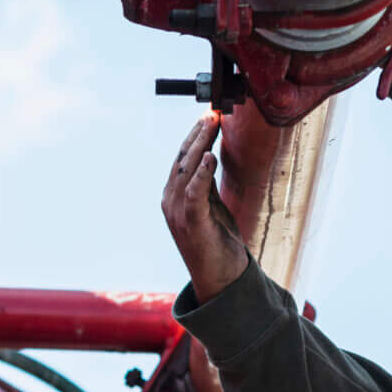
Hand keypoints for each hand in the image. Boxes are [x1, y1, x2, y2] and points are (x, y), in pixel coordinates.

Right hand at [162, 114, 250, 295]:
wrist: (221, 279)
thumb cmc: (217, 242)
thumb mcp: (211, 206)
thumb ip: (207, 184)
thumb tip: (209, 156)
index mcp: (174, 196)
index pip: (182, 158)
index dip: (194, 135)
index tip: (209, 115)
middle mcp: (170, 201)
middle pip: (182, 159)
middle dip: (198, 133)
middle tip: (212, 112)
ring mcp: (177, 213)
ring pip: (186, 171)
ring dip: (199, 145)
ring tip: (212, 124)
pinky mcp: (192, 224)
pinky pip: (195, 194)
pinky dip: (201, 174)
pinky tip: (209, 157)